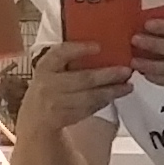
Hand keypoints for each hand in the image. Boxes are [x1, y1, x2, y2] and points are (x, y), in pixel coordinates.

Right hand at [16, 46, 131, 135]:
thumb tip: (101, 47)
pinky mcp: (66, 116)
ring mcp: (57, 103)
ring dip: (111, 91)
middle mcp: (49, 85)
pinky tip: (116, 94)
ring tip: (128, 85)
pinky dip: (104, 101)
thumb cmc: (48, 87)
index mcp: (45, 67)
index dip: (78, 49)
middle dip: (107, 75)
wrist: (35, 118)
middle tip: (126, 70)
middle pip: (82, 79)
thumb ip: (68, 59)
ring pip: (89, 96)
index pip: (59, 54)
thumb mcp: (50, 70)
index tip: (98, 46)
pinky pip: (90, 108)